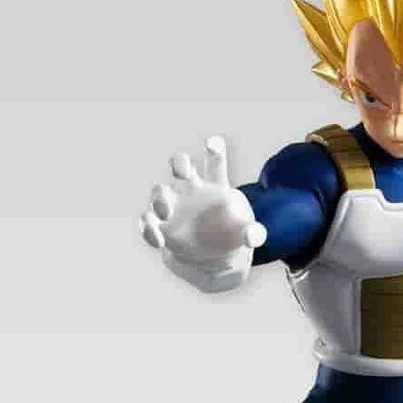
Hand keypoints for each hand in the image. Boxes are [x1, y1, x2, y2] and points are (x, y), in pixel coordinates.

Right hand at [139, 136, 266, 292]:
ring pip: (159, 192)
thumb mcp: (247, 235)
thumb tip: (254, 236)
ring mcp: (174, 208)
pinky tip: (158, 241)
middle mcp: (192, 192)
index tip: (213, 143)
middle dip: (180, 164)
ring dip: (159, 198)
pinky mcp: (161, 227)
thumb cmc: (231, 237)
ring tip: (166, 212)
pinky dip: (148, 229)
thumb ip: (253, 234)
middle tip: (184, 172)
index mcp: (216, 187)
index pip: (215, 165)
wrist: (214, 259)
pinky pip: (148, 222)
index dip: (214, 151)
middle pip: (182, 168)